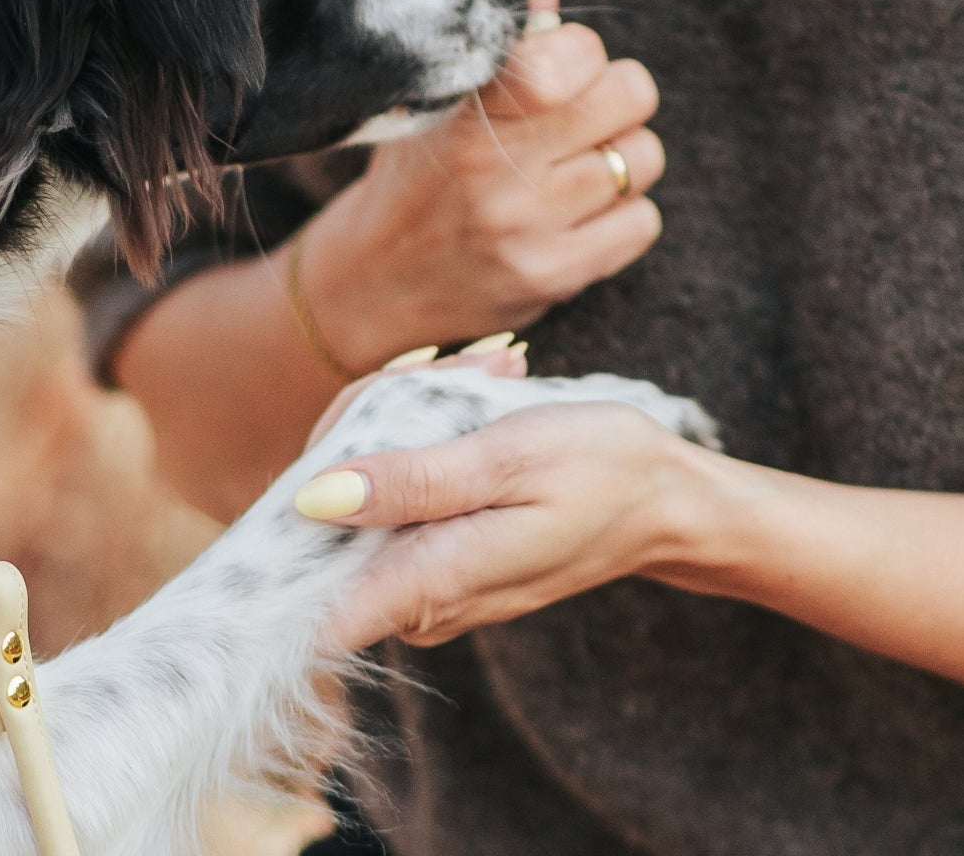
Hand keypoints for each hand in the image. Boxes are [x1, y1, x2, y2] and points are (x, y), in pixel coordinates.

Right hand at [298, 18, 664, 369]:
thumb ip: (501, 52)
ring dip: (623, 157)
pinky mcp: (550, 277)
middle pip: (630, 95)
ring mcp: (525, 226)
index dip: (584, 53)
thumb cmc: (416, 175)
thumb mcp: (437, 103)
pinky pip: (642, 223)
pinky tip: (581, 215)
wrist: (375, 282)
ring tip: (579, 166)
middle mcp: (495, 166)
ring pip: (643, 158)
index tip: (564, 68)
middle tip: (587, 115)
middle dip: (617, 96)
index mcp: (467, 109)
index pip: (575, 53)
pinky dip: (625, 213)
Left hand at [304, 399, 737, 647]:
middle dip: (380, 416)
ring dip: (414, 408)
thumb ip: (410, 486)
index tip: (350, 435)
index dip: (299, 511)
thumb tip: (315, 501)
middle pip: (333, 504)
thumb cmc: (600, 474)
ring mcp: (426, 576)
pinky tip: (486, 389)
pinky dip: (432, 426)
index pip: (308, 590)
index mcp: (425, 585)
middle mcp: (415, 597)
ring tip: (490, 370)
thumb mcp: (507, 462)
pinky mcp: (438, 551)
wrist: (665, 498)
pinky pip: (401, 483)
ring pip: (368, 480)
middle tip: (464, 367)